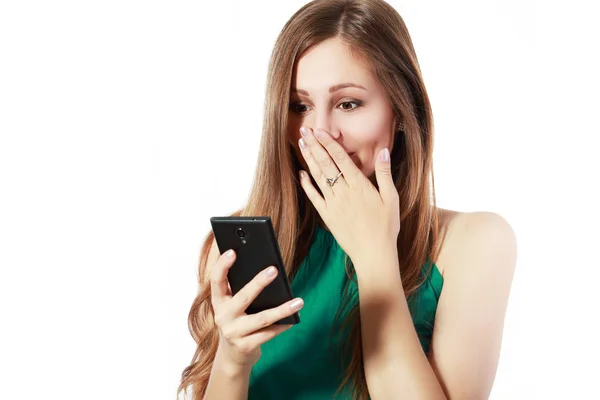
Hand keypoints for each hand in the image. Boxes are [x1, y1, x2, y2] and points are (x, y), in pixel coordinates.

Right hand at [210, 249, 303, 370]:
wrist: (232, 356)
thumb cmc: (238, 321)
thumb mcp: (234, 306)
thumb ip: (241, 289)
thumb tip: (269, 269)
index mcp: (219, 301)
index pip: (216, 280)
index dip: (222, 266)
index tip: (232, 251)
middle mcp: (223, 316)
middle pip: (243, 297)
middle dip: (258, 283)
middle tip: (274, 270)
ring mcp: (233, 333)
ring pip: (262, 318)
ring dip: (282, 309)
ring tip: (298, 301)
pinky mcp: (246, 346)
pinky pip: (269, 333)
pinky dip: (283, 325)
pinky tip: (294, 319)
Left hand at [297, 126, 400, 268]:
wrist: (374, 254)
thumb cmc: (386, 227)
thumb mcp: (392, 198)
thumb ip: (385, 174)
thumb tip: (383, 151)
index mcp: (360, 186)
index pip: (341, 158)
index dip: (329, 143)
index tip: (320, 130)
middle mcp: (344, 192)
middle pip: (326, 164)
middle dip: (314, 145)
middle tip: (304, 130)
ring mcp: (333, 204)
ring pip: (318, 177)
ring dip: (309, 159)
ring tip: (301, 144)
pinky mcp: (327, 216)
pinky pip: (314, 197)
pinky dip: (306, 184)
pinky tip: (301, 173)